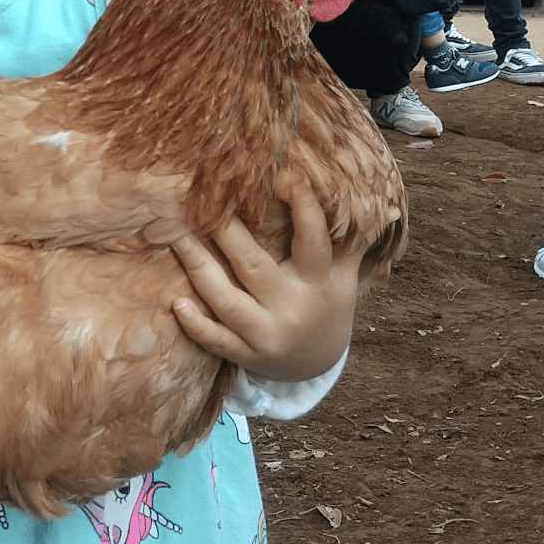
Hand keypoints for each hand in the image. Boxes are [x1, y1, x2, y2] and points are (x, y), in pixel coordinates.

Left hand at [169, 196, 371, 381]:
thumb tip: (368, 199)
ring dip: (197, 267)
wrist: (316, 366)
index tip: (287, 177)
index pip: (313, 242)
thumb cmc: (326, 306)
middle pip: (253, 265)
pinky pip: (216, 341)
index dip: (305, 210)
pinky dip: (195, 326)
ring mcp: (265, 334)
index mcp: (318, 283)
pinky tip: (175, 303)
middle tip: (202, 200)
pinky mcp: (244, 353)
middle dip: (227, 232)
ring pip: (226, 300)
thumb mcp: (344, 276)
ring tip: (175, 236)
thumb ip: (349, 239)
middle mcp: (291, 308)